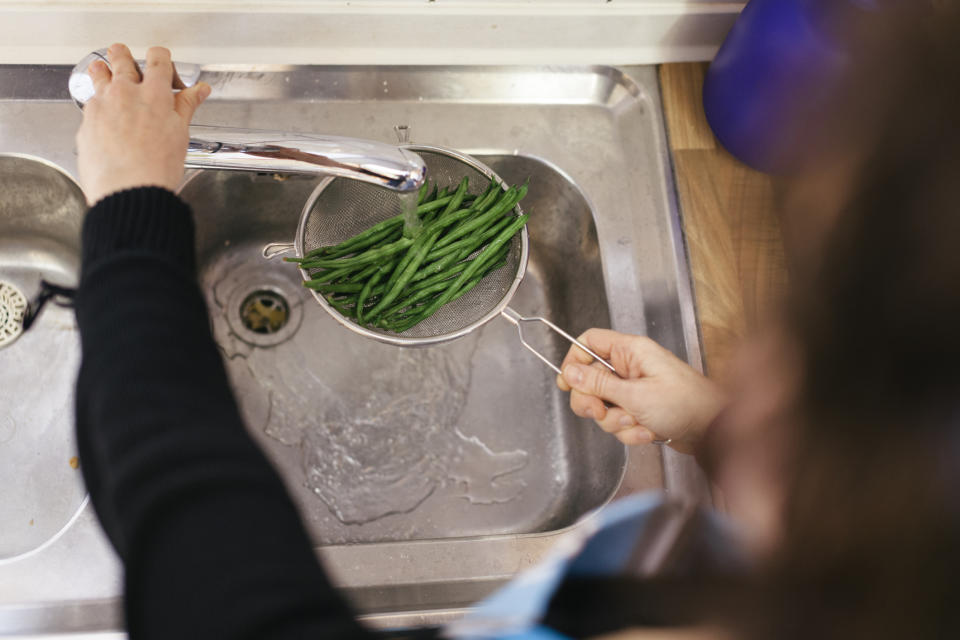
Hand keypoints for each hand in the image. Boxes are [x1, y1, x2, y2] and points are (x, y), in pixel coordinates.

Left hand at [75, 43, 210, 204]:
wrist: (128, 190)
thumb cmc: (156, 167)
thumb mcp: (180, 133)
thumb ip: (186, 106)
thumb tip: (199, 91)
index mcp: (154, 93)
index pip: (158, 58)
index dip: (161, 59)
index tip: (163, 66)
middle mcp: (125, 92)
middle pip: (121, 57)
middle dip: (125, 57)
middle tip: (129, 63)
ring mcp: (102, 104)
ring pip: (99, 73)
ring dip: (105, 71)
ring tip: (108, 77)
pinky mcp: (86, 120)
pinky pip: (91, 103)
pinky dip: (99, 105)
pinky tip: (107, 118)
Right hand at [556, 329, 726, 451]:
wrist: (714, 430)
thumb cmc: (685, 404)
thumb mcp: (635, 394)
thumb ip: (599, 384)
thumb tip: (570, 372)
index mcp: (630, 351)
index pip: (589, 343)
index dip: (574, 360)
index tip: (568, 383)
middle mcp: (631, 367)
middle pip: (590, 379)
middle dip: (592, 401)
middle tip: (600, 412)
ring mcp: (635, 389)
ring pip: (604, 405)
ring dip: (615, 421)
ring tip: (637, 423)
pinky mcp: (640, 410)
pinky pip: (619, 420)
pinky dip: (629, 431)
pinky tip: (647, 433)